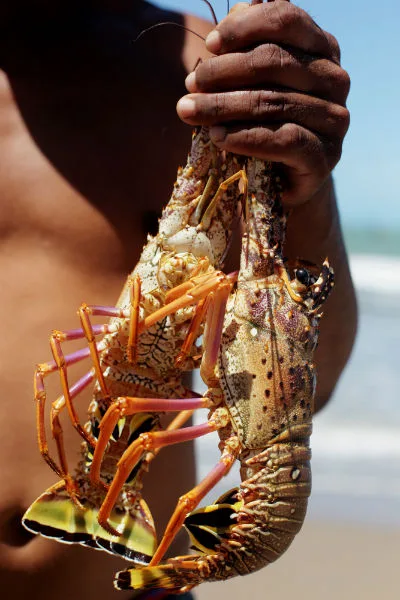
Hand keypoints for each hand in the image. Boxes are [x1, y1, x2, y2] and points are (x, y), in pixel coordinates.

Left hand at [176, 0, 349, 205]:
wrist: (284, 180)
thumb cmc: (265, 123)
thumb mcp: (254, 82)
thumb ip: (247, 47)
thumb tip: (236, 9)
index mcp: (321, 49)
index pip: (286, 20)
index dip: (243, 27)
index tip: (209, 44)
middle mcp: (334, 79)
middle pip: (274, 61)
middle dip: (223, 71)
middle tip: (191, 84)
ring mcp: (335, 119)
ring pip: (273, 102)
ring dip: (223, 105)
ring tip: (189, 111)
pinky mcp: (325, 156)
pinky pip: (284, 140)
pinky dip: (245, 137)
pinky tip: (218, 138)